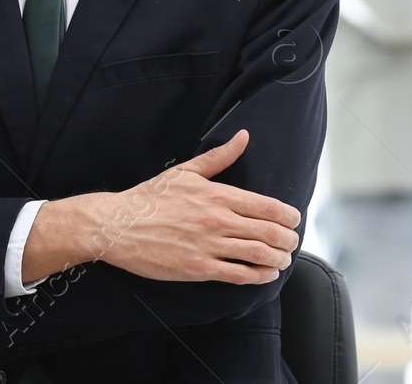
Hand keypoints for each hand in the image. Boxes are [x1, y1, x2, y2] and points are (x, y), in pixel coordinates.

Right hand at [25, 130, 300, 286]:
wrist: (117, 225)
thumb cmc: (150, 197)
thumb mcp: (186, 171)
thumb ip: (220, 156)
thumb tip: (244, 136)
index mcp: (218, 195)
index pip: (267, 206)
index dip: (288, 216)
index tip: (294, 221)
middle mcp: (217, 219)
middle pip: (269, 232)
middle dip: (288, 240)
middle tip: (292, 243)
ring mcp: (208, 245)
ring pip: (257, 255)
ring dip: (277, 260)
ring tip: (282, 260)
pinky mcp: (197, 268)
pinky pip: (237, 274)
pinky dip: (257, 276)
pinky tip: (264, 275)